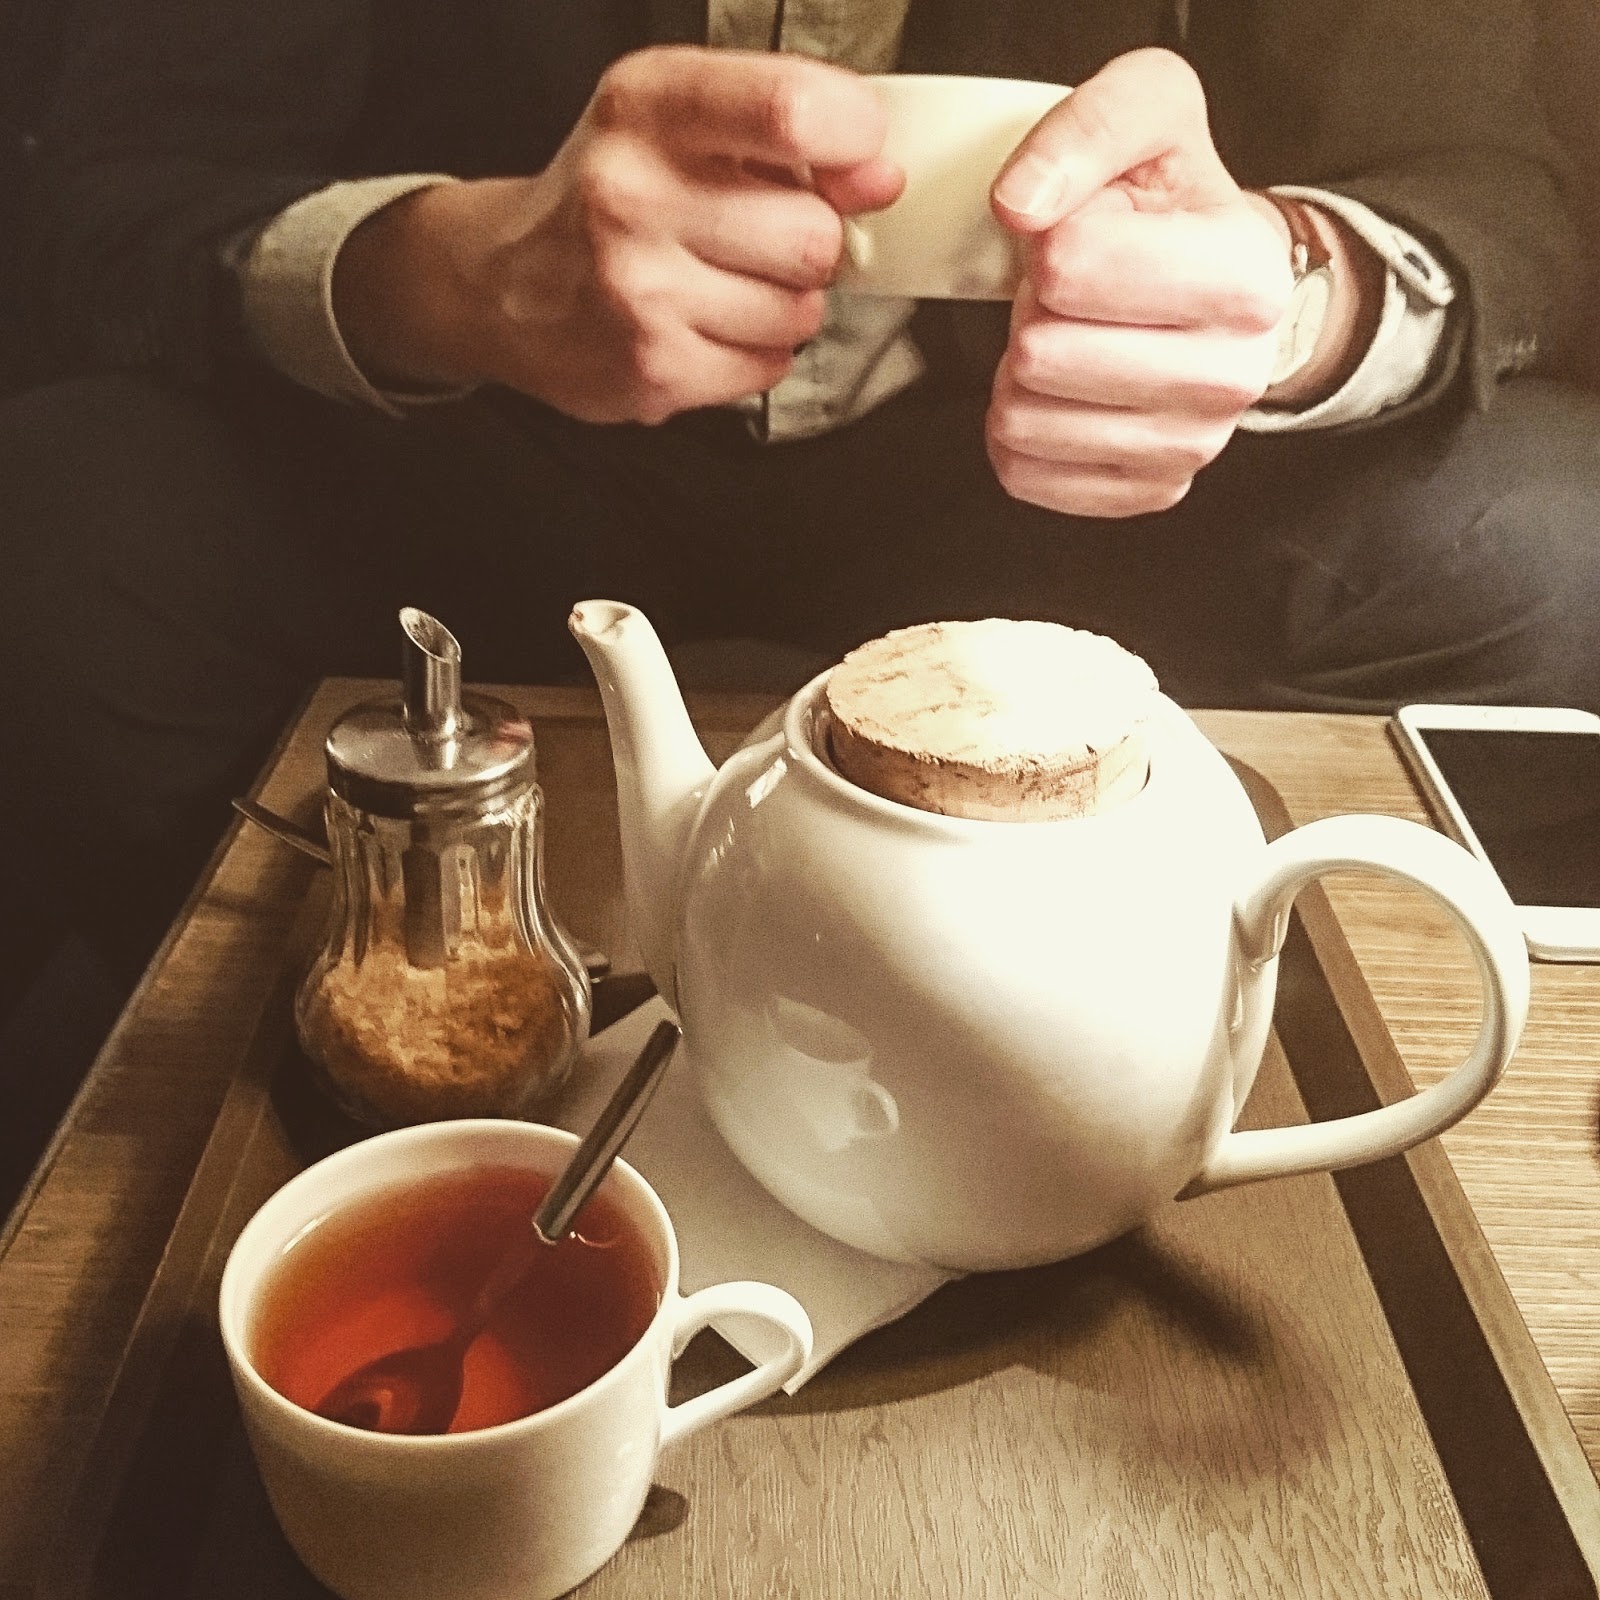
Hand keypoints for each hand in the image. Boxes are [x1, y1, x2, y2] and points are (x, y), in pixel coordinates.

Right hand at [333, 47, 902, 423]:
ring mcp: (639, 291)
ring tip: (720, 285)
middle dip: (807, 244)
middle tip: (755, 240)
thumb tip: (879, 177)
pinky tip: (705, 326)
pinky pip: (770, 366)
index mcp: (646, 106)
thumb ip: (787, 136)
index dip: (851, 140)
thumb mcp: (679, 124)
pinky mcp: (652, 368)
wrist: (503, 285)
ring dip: (781, 304)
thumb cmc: (609, 196)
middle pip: (812, 235)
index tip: (849, 156)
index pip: (794, 111)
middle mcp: (632, 195)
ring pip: (799, 310)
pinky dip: (754, 352)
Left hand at [984, 49, 1291, 516]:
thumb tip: (1021, 206)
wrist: (1224, 283)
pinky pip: (1024, 475)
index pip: (1068, 267)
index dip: (1050, 243)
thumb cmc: (1176, 202)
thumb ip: (1086, 129)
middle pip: (1040, 355)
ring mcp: (1193, 446)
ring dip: (1020, 374)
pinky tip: (1059, 395)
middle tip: (1071, 297)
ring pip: (1023, 422)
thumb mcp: (1150, 116)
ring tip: (1069, 338)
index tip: (1083, 236)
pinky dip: (1020, 433)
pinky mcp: (1149, 491)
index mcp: (1244, 278)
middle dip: (1033, 313)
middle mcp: (1232, 377)